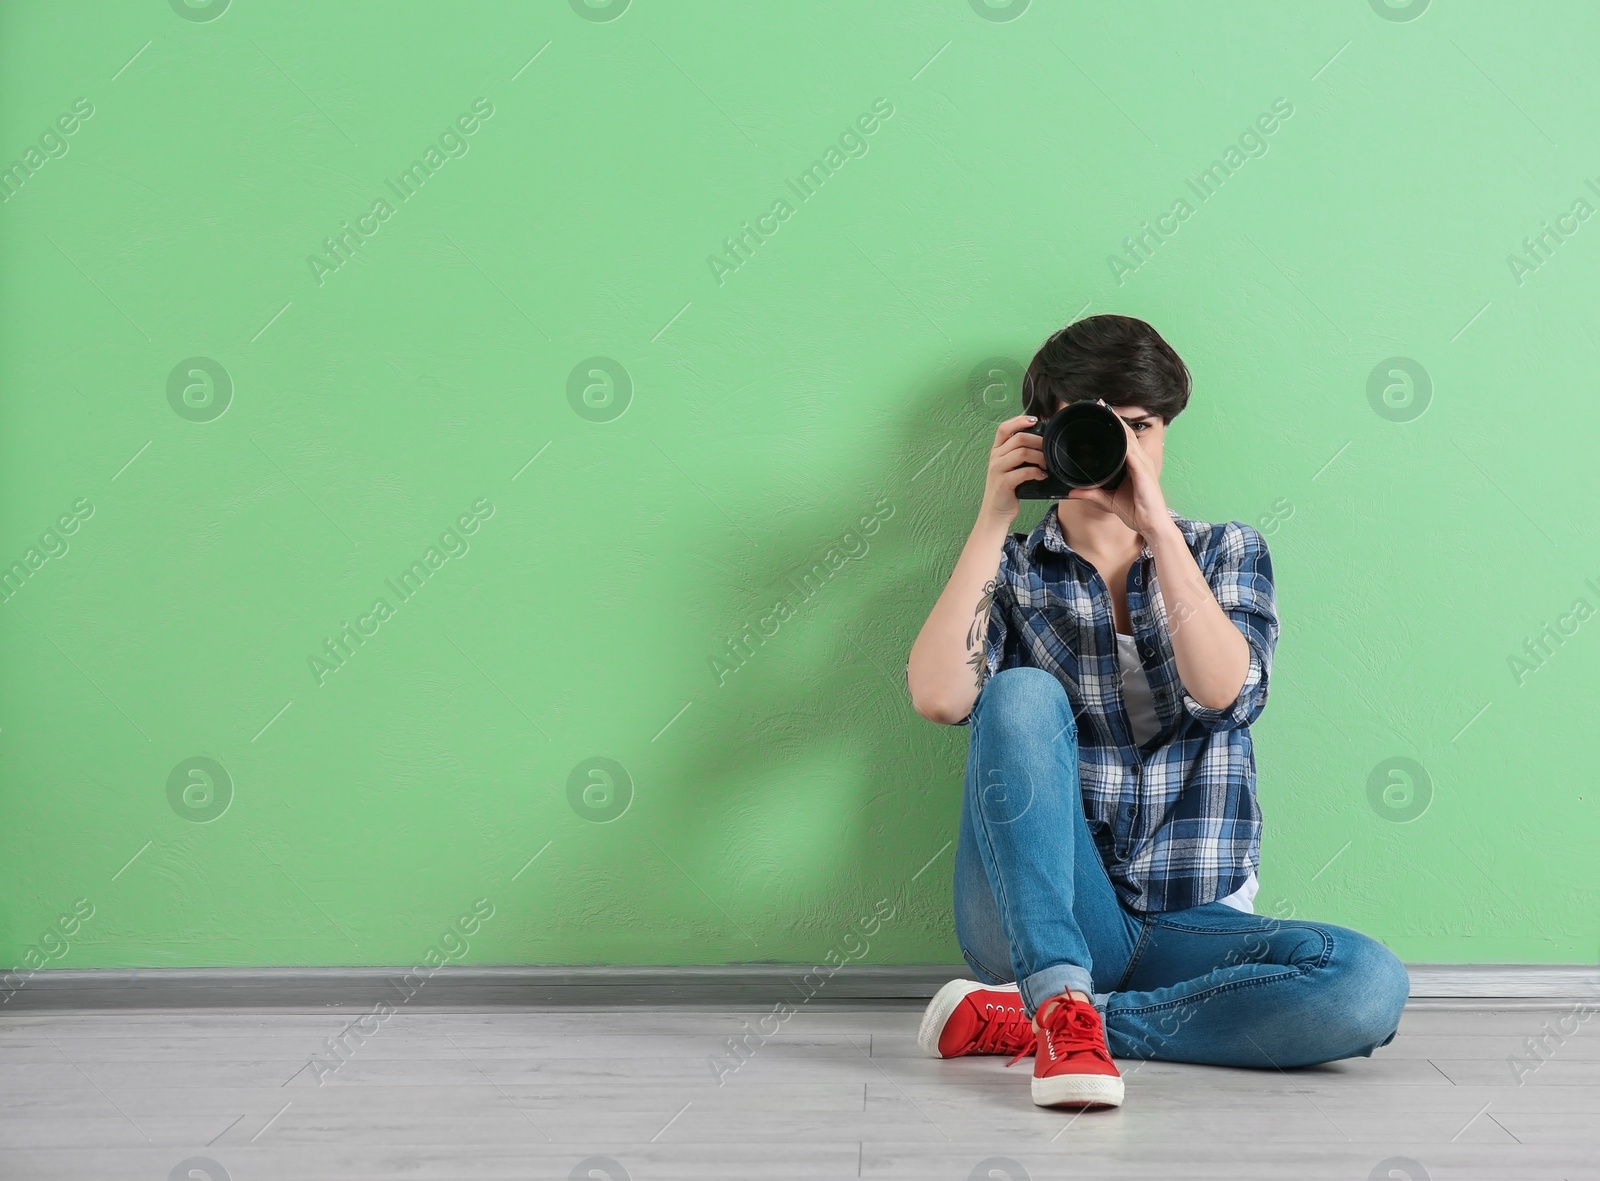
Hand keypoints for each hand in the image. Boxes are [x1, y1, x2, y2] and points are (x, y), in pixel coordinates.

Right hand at [978, 414, 1047, 524]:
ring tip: (1047, 464)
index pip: (1004, 428)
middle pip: (1018, 438)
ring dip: (1039, 457)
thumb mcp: (1010, 468)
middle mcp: (995, 458)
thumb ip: (1019, 454)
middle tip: (1049, 450)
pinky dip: (1036, 472)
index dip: (1019, 420)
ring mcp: (997, 470)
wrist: (995, 513)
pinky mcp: (1003, 483)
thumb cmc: (1008, 489)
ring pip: (1021, 453)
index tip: (1035, 420)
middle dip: (1038, 441)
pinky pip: (1023, 472)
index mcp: (996, 451)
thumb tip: (1042, 442)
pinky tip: (1042, 476)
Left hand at [1064, 400, 1169, 541]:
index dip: (1113, 424)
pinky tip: (1116, 431)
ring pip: (1129, 437)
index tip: (1100, 412)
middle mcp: (1140, 460)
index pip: (1123, 439)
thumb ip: (1091, 493)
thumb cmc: (1137, 511)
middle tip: (1099, 403)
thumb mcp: (1108, 500)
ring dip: (1118, 423)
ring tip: (1105, 409)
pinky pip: (1132, 451)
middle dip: (1114, 417)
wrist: (1152, 525)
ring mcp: (1143, 464)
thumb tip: (1072, 491)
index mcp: (1133, 464)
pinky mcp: (1143, 471)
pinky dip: (1124, 440)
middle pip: (1127, 433)